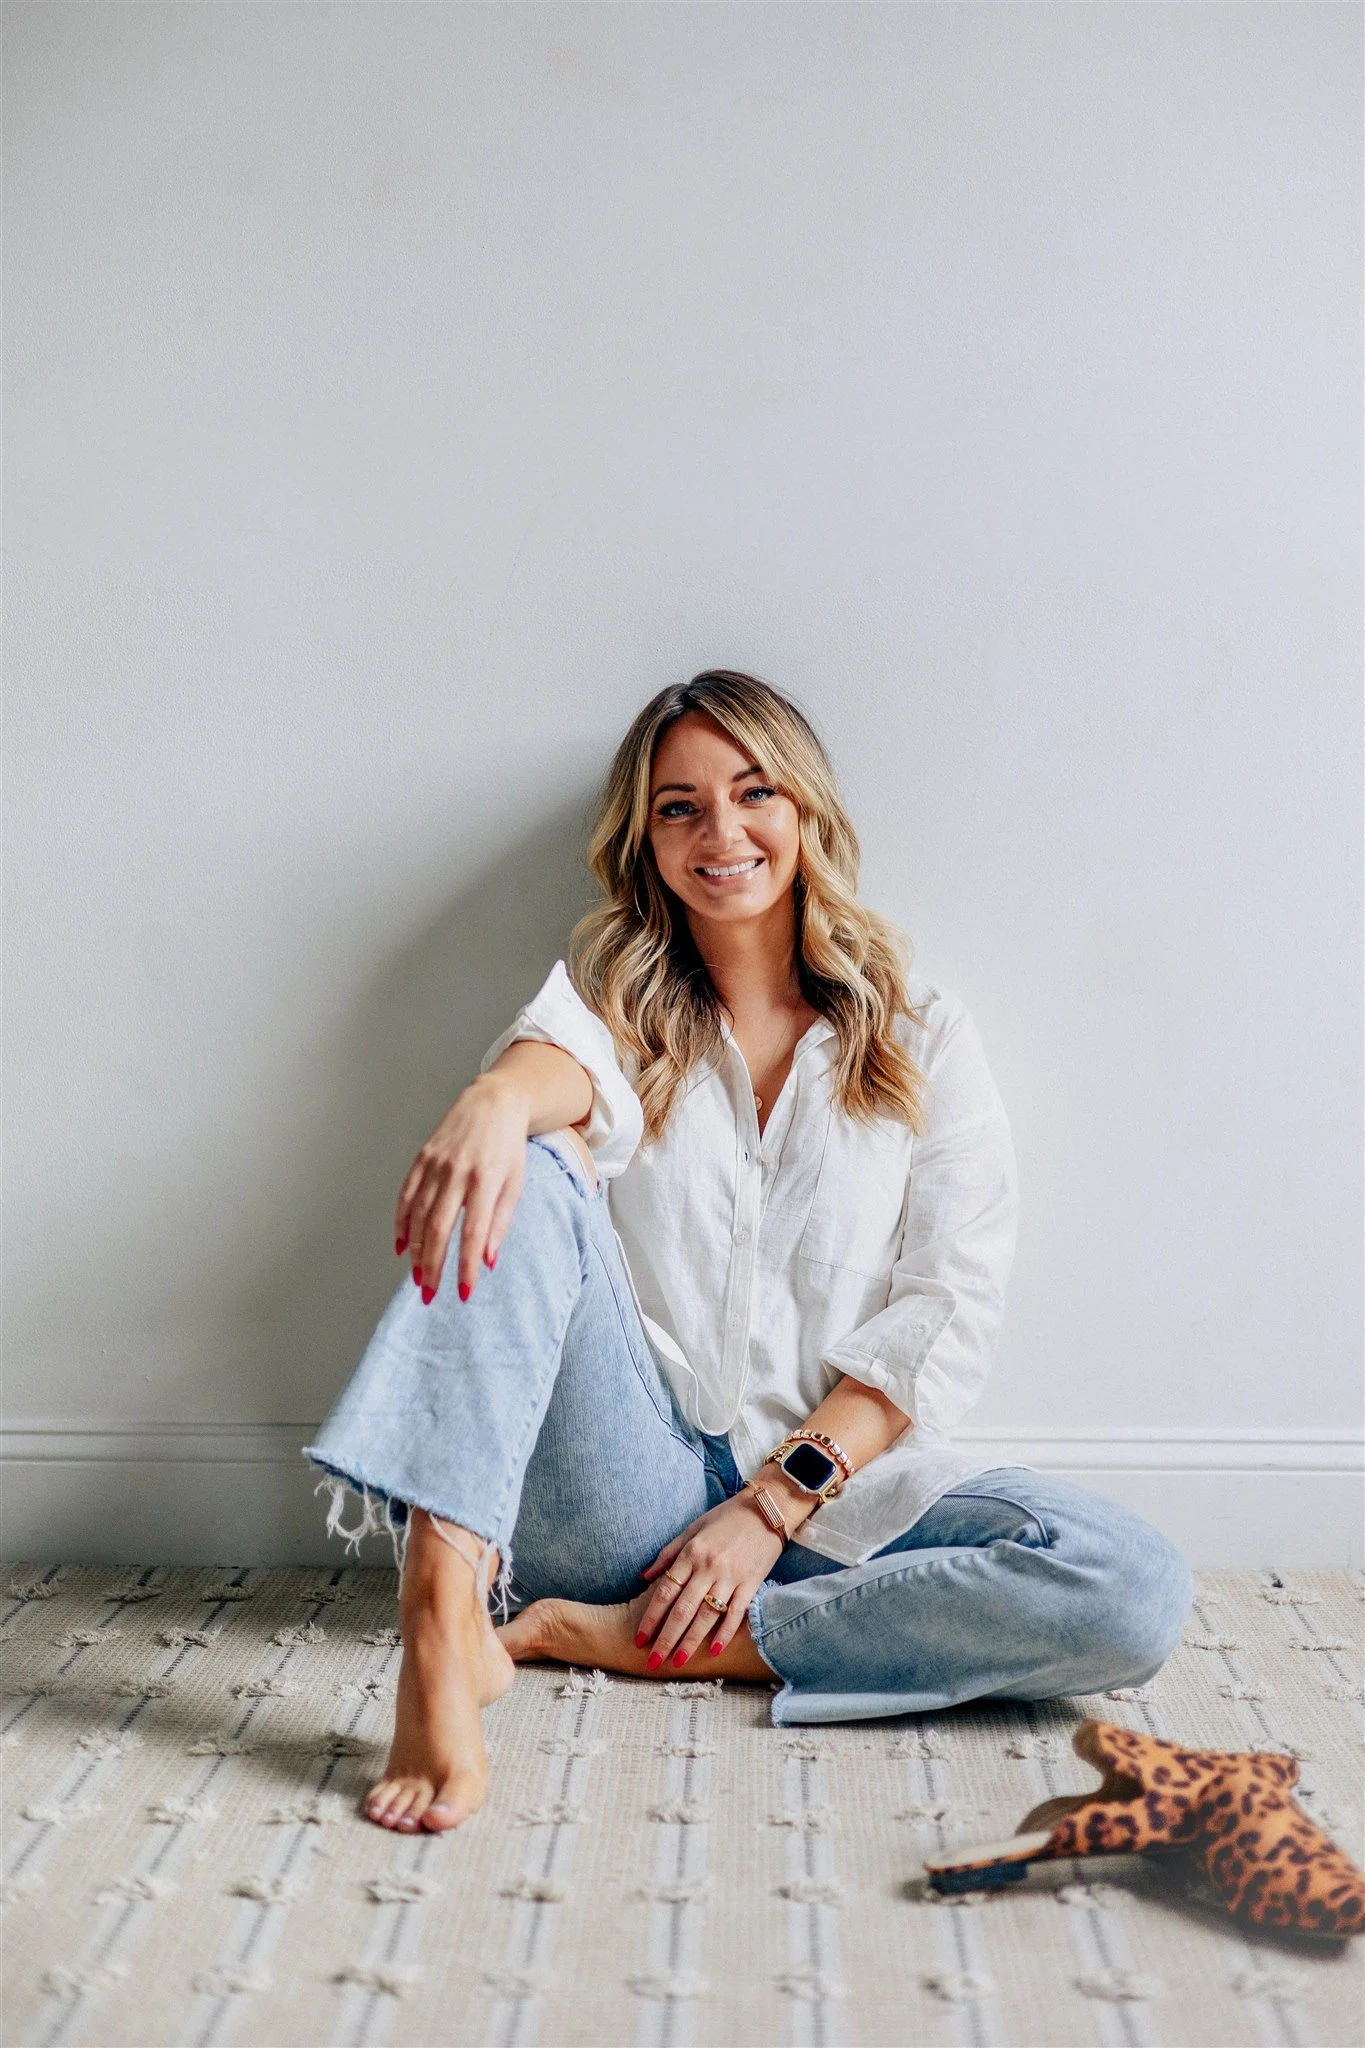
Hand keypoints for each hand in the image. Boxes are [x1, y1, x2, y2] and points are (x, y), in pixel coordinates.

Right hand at [395, 1074, 531, 1302]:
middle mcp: (457, 1172)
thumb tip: (488, 1260)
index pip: (473, 1232)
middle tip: (430, 1295)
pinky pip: (406, 1196)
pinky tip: (401, 1246)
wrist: (493, 1101)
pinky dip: (400, 1223)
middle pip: (439, 1228)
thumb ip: (500, 1221)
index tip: (463, 1293)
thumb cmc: (508, 1146)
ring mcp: (436, 1164)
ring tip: (416, 1277)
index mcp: (486, 1179)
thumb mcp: (515, 1182)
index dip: (465, 1265)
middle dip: (433, 1265)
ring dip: (414, 1251)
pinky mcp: (422, 1158)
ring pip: (418, 1215)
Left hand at [635, 1493, 785, 1667]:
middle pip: (683, 1610)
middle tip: (653, 1662)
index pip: (665, 1592)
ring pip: (707, 1616)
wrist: (766, 1510)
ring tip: (678, 1662)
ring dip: (691, 1641)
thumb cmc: (726, 1518)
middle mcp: (708, 1567)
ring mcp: (731, 1577)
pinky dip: (726, 1632)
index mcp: (691, 1553)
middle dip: (666, 1638)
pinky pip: (736, 1613)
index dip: (651, 1618)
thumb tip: (643, 1576)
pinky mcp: (752, 1583)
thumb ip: (668, 1554)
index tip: (640, 1639)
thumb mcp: (692, 1529)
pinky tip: (715, 1651)